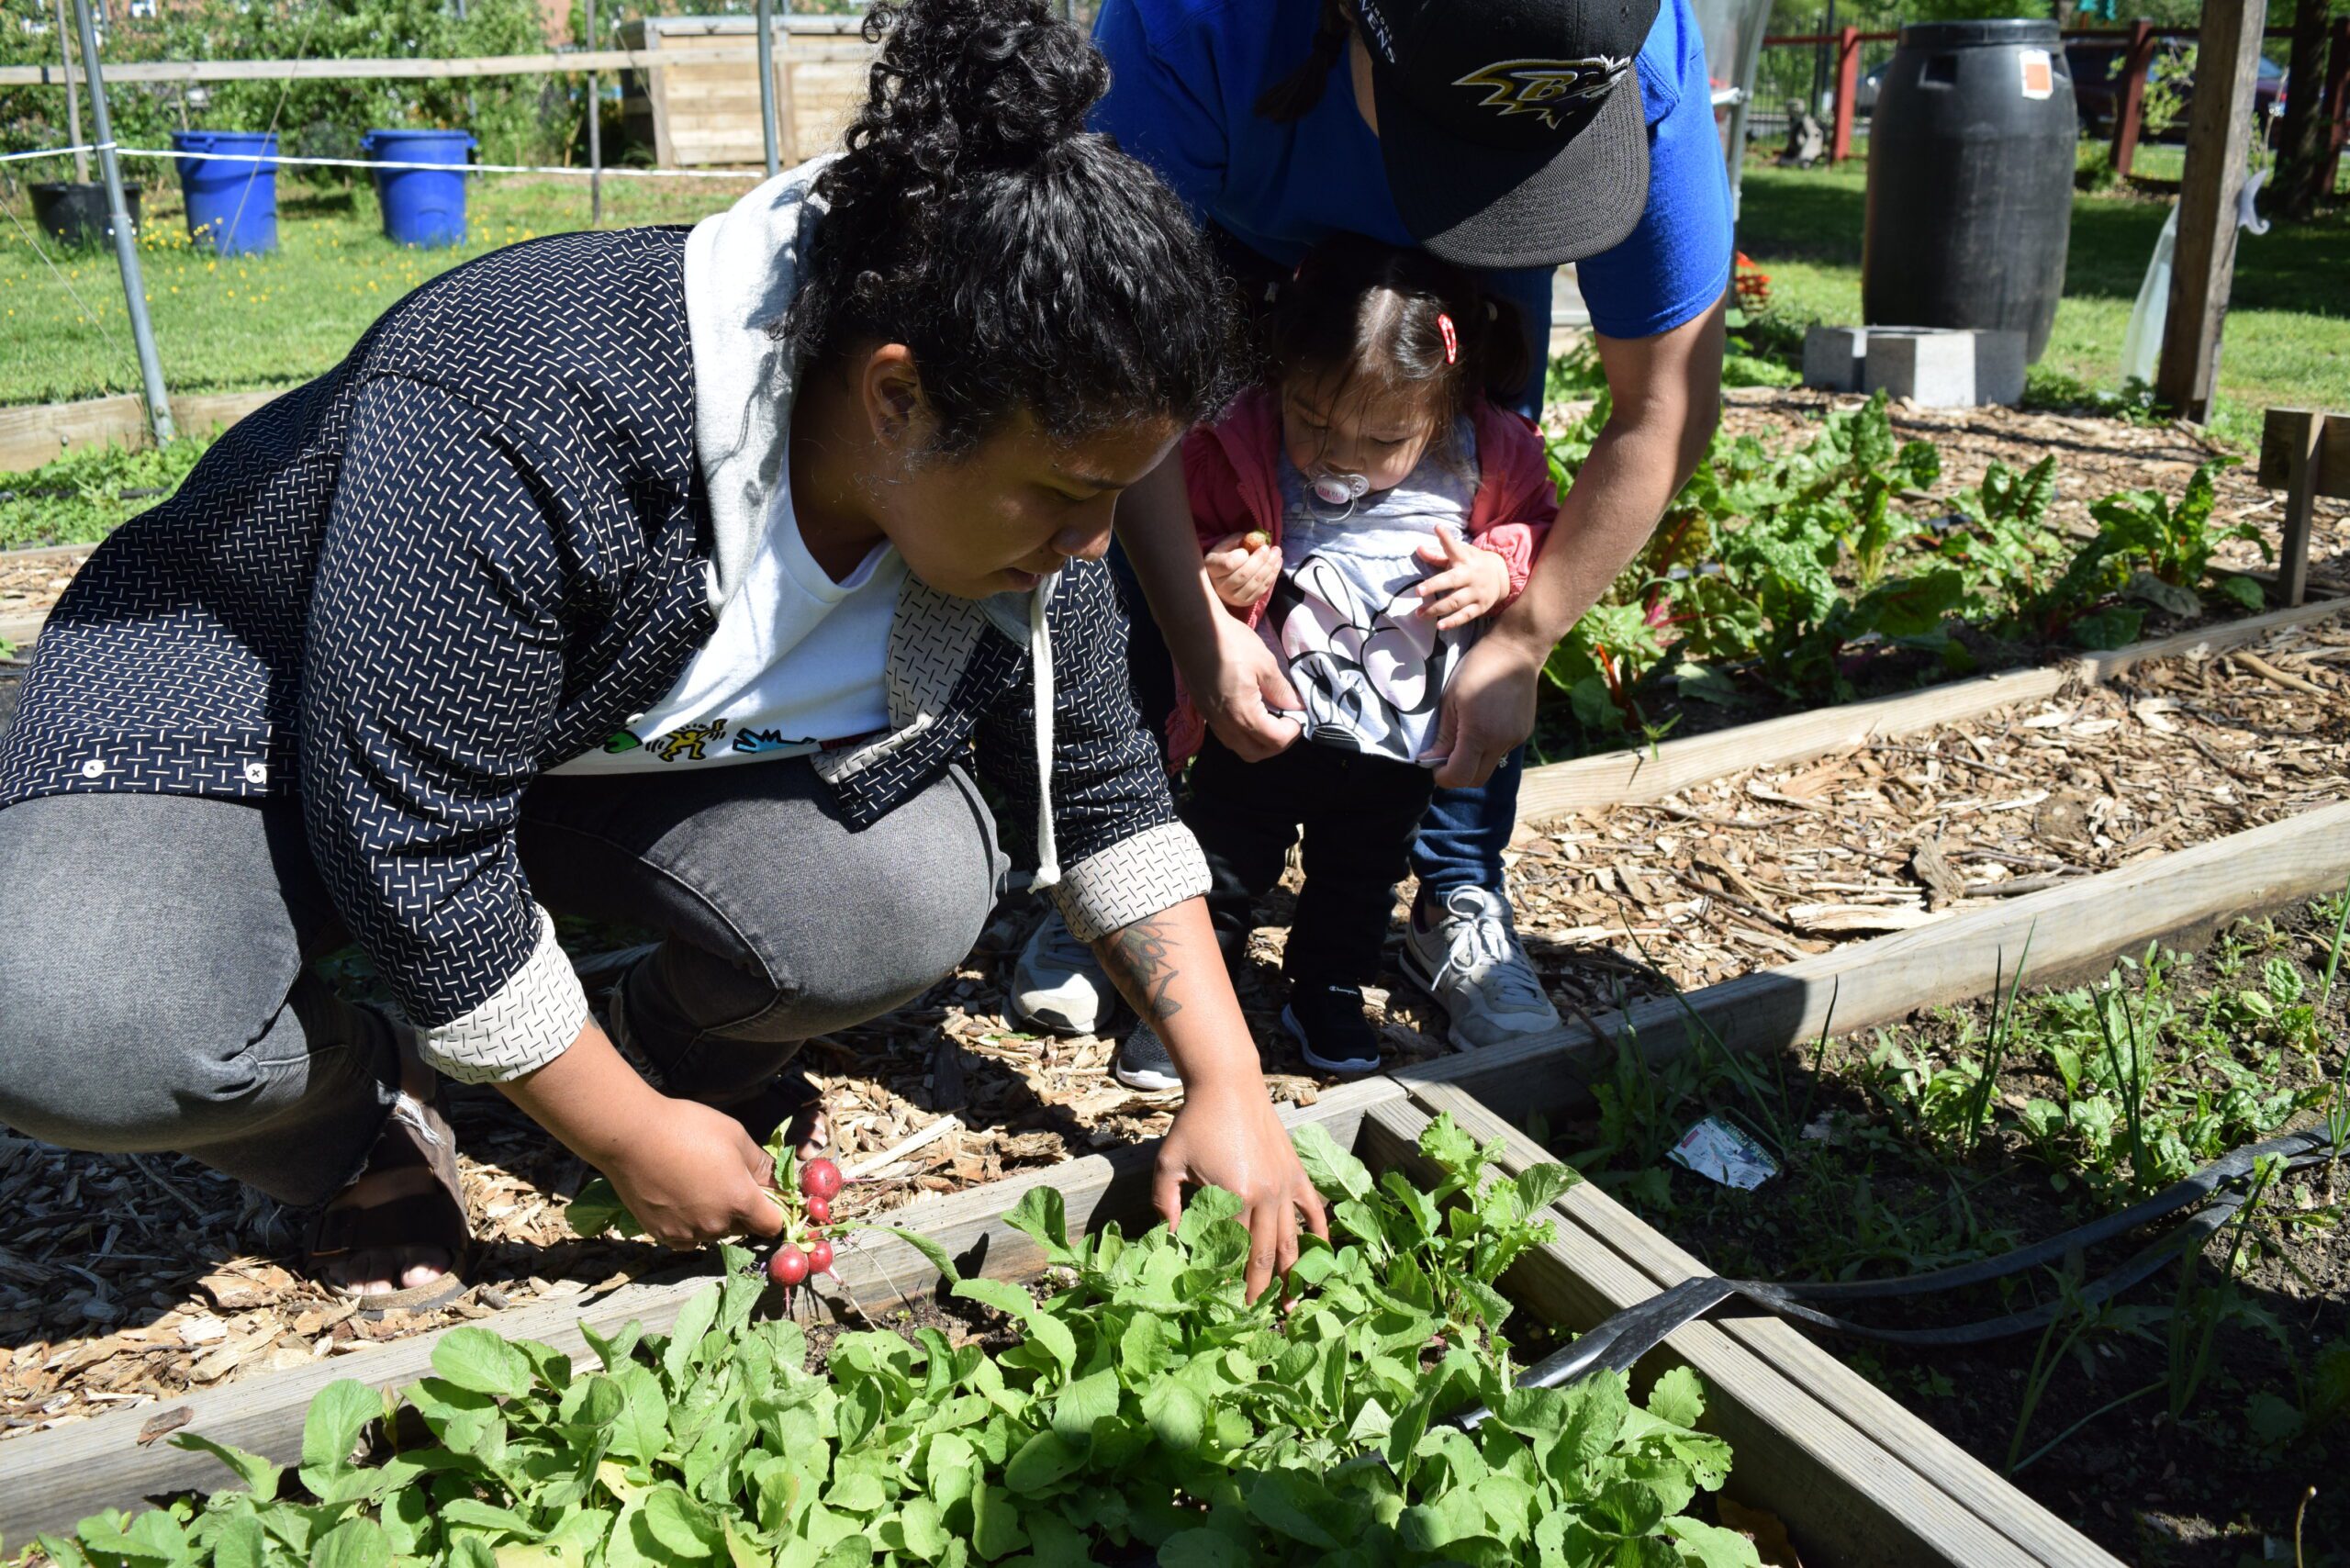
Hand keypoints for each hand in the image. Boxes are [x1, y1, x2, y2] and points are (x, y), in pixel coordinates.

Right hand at [600, 1097, 788, 1250]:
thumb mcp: (735, 1136)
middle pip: (742, 1228)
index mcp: (740, 1200)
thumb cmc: (688, 1128)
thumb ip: (762, 1164)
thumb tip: (778, 1181)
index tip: (765, 1197)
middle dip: (742, 1211)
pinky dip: (689, 1225)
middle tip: (725, 1181)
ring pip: (714, 1233)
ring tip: (697, 1185)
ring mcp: (687, 1233)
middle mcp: (716, 1225)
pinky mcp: (662, 1235)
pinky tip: (680, 1200)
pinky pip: (687, 1238)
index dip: (773, 1212)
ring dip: (714, 1218)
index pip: (771, 1225)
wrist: (633, 1136)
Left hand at [1153, 1077, 1329, 1303]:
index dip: (1233, 1281)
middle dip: (1262, 1289)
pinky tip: (1320, 1258)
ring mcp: (1285, 1185)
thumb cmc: (1194, 1123)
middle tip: (1257, 1315)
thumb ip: (1165, 1205)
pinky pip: (1313, 1211)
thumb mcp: (1169, 1165)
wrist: (1228, 1085)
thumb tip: (1167, 1241)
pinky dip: (1318, 1235)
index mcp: (1234, 1197)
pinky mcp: (1296, 1173)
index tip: (1228, 1305)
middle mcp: (1266, 1196)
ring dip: (1292, 1273)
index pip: (1235, 1252)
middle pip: (1266, 1254)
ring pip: (1292, 1240)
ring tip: (1292, 1303)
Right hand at [1186, 608, 1302, 760]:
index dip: (1294, 731)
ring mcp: (1212, 720)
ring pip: (1240, 748)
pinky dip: (1244, 734)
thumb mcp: (1265, 663)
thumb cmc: (1230, 643)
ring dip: (1260, 742)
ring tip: (1272, 719)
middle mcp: (1225, 725)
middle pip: (1256, 754)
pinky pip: (1228, 736)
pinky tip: (1252, 713)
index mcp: (1243, 715)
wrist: (1192, 628)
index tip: (1301, 713)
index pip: (1275, 741)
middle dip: (1278, 743)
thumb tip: (1296, 706)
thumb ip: (1282, 690)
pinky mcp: (1205, 712)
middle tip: (1289, 722)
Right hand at [1202, 531, 1280, 608]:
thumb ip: (1238, 540)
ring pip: (1255, 583)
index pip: (1228, 564)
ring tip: (1277, 554)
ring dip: (1270, 567)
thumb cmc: (1222, 559)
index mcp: (1212, 569)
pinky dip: (1272, 576)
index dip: (1241, 556)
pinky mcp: (1245, 602)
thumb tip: (1257, 538)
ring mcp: (1233, 597)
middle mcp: (1220, 586)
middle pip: (1244, 574)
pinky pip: (1261, 590)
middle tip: (1271, 548)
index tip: (1247, 549)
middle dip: (1261, 560)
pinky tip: (1277, 565)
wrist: (1219, 580)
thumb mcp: (1225, 546)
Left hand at [1414, 531, 1510, 629]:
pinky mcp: (1480, 607)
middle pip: (1452, 580)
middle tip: (1418, 591)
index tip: (1438, 528)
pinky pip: (1465, 616)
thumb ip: (1438, 554)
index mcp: (1465, 559)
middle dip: (1435, 585)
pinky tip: (1439, 626)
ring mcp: (1477, 592)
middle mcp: (1471, 575)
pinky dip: (1453, 622)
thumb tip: (1419, 549)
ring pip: (1455, 601)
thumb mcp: (1459, 555)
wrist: (1501, 576)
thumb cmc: (1472, 564)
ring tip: (1419, 613)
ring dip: (1436, 609)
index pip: (1454, 547)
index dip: (1446, 538)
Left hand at [1431, 630, 1542, 788]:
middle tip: (1445, 758)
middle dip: (1458, 775)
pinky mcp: (1524, 732)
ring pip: (1490, 765)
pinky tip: (1484, 725)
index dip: (1443, 777)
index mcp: (1479, 733)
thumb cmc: (1477, 668)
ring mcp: (1516, 738)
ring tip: (1464, 735)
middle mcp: (1501, 742)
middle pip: (1477, 779)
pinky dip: (1488, 748)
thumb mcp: (1450, 699)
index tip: (1433, 765)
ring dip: (1474, 760)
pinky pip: (1502, 751)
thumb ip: (1442, 735)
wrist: (1517, 650)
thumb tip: (1429, 760)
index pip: (1459, 776)